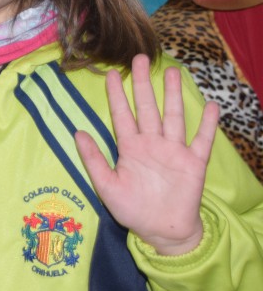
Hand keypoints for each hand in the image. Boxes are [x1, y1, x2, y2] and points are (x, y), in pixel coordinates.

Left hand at [75, 54, 218, 255]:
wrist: (162, 232)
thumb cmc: (132, 209)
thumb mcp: (106, 186)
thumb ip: (93, 159)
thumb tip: (78, 132)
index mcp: (130, 147)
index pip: (122, 114)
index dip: (117, 95)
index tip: (112, 74)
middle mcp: (152, 143)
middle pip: (148, 107)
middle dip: (143, 84)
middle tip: (140, 58)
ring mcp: (173, 151)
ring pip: (173, 117)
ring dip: (173, 95)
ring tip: (172, 71)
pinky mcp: (193, 163)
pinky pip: (201, 140)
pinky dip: (207, 125)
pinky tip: (212, 106)